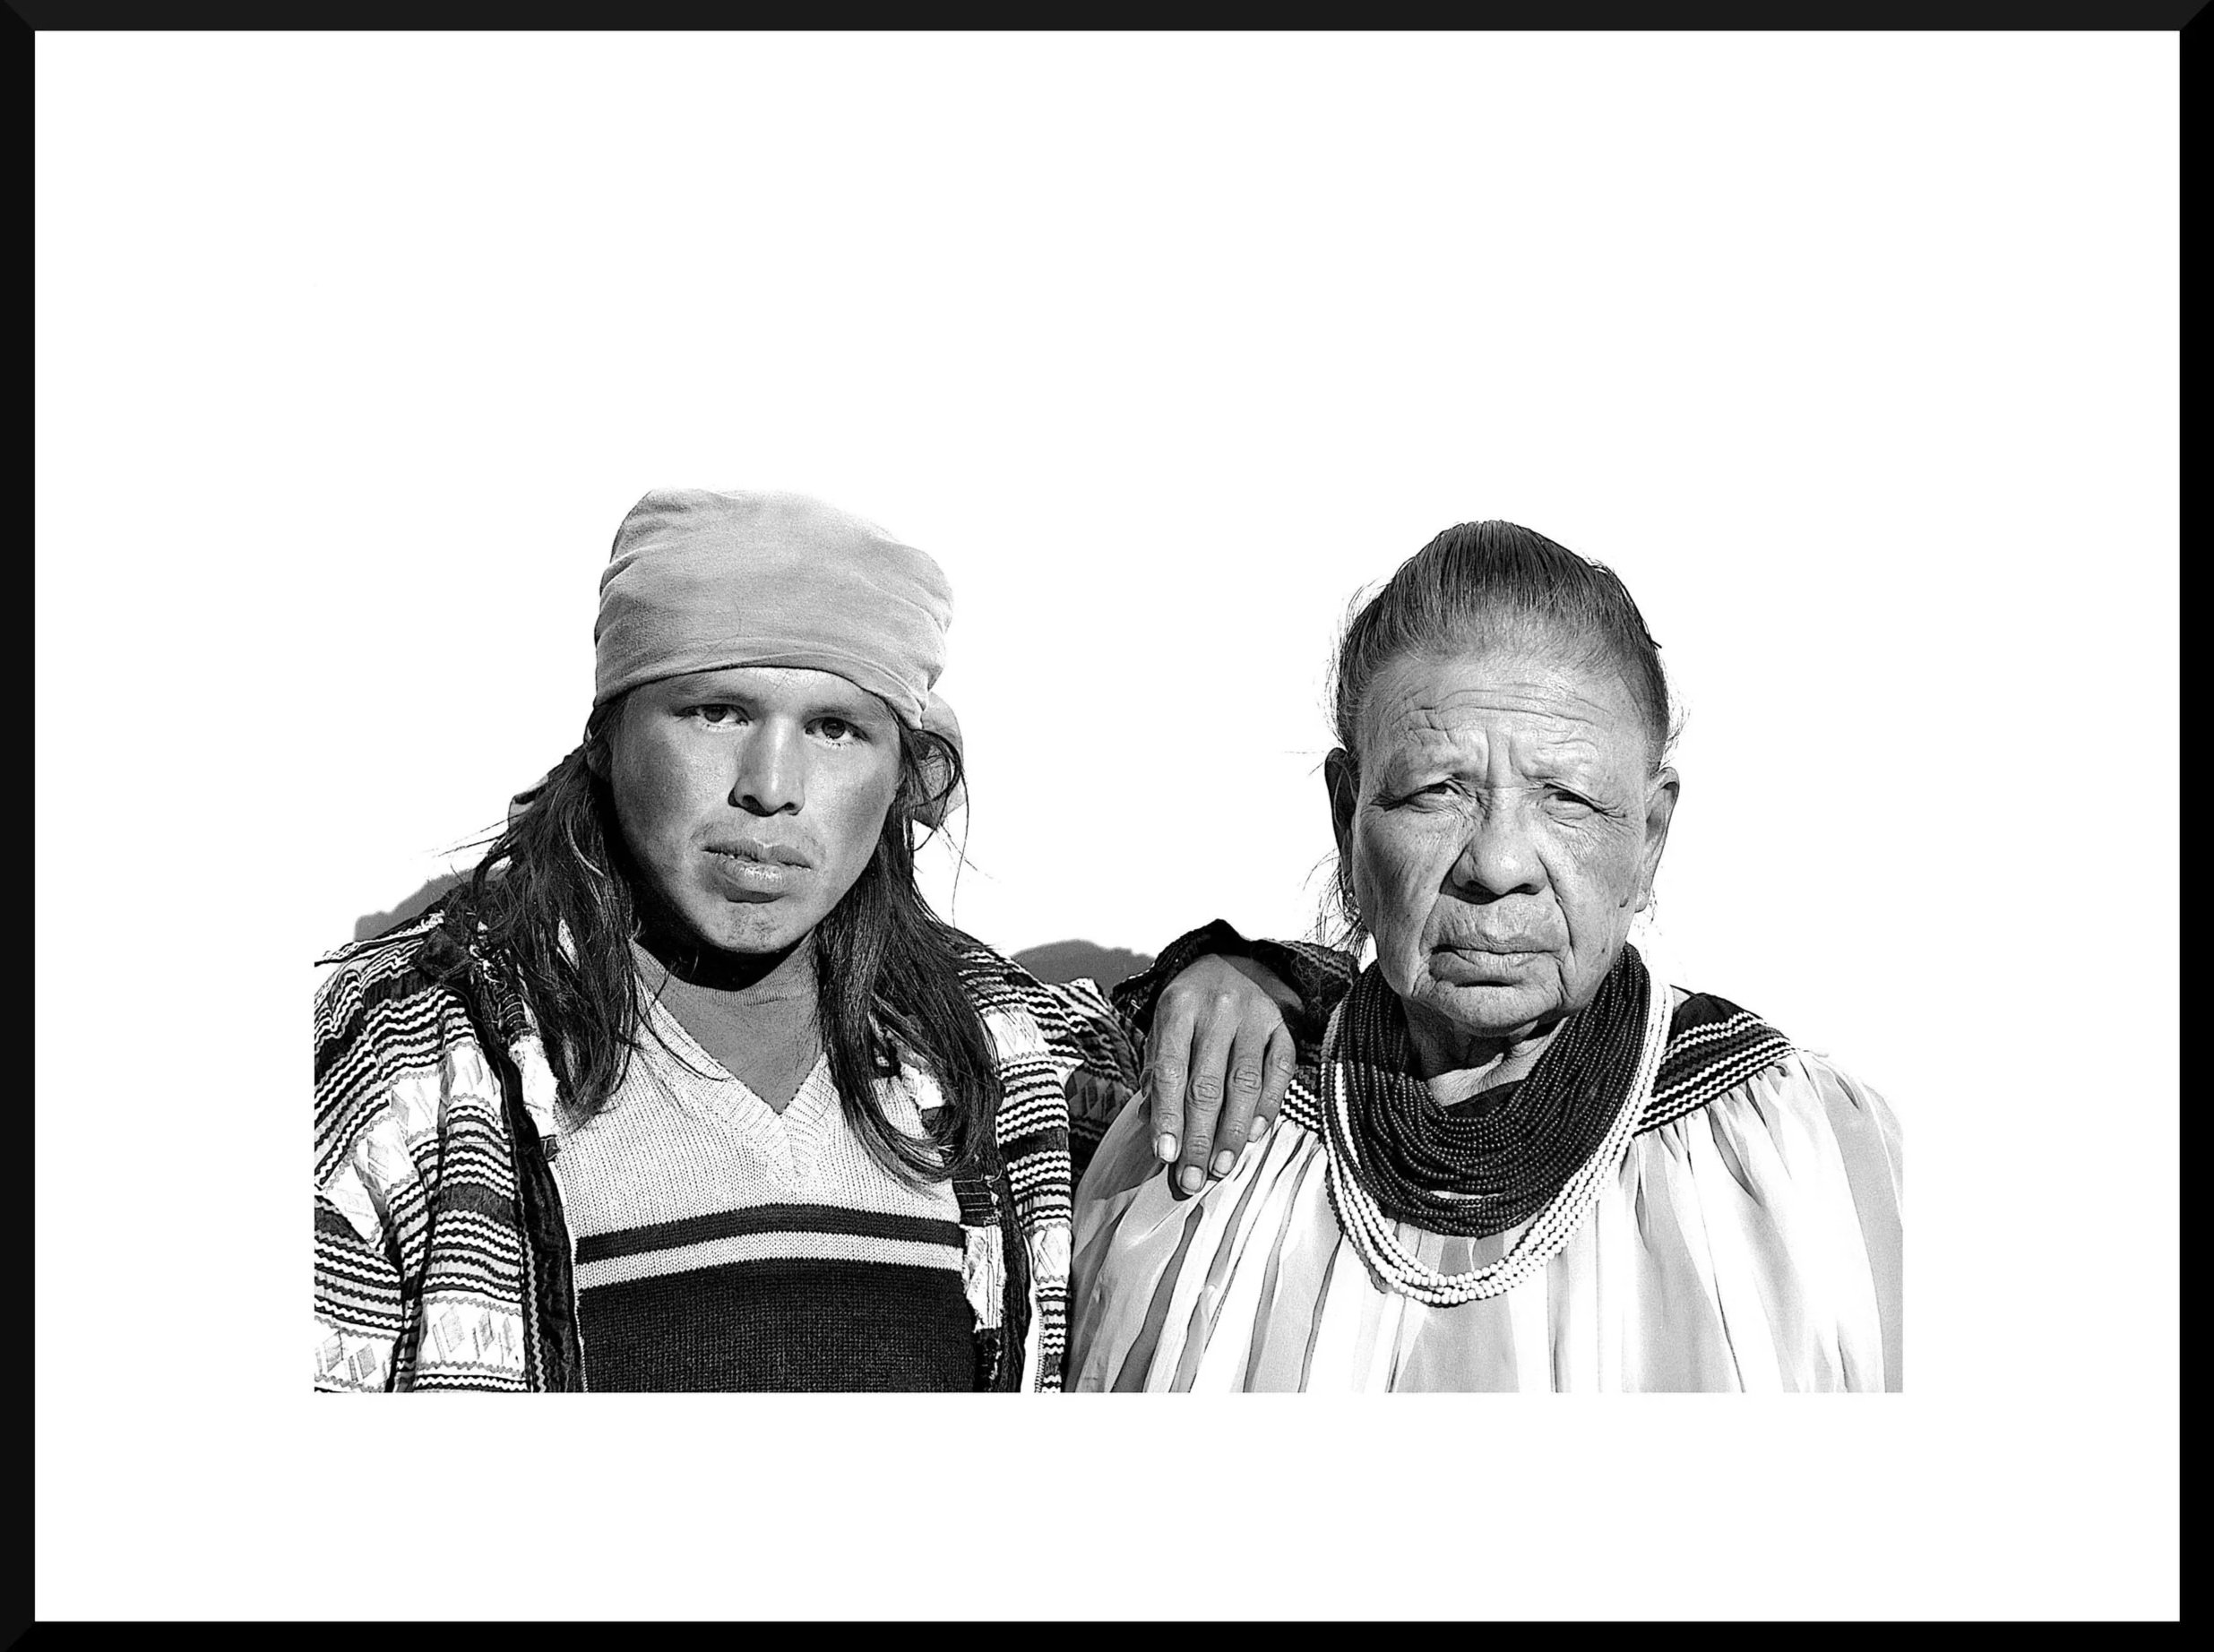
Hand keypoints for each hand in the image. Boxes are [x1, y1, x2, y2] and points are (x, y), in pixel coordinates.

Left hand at [1146, 953, 1300, 1199]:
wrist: (1233, 961)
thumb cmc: (1191, 1006)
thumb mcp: (1164, 1025)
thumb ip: (1158, 1069)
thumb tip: (1152, 1121)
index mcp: (1179, 1007)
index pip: (1172, 1069)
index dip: (1168, 1115)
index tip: (1165, 1154)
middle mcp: (1218, 1010)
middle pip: (1208, 1084)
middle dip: (1199, 1137)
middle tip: (1192, 1179)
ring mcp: (1255, 1017)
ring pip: (1244, 1083)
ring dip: (1232, 1132)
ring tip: (1221, 1168)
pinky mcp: (1282, 1027)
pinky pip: (1278, 1072)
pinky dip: (1267, 1107)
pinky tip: (1253, 1135)